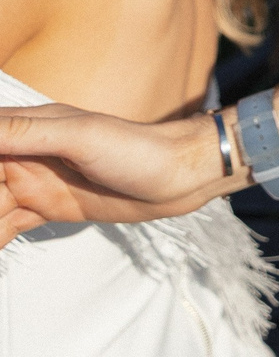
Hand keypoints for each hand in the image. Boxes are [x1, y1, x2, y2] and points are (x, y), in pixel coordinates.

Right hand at [0, 106, 224, 243]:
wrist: (182, 177)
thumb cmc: (138, 148)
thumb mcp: (79, 137)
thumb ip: (25, 132)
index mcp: (26, 128)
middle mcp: (23, 153)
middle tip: (2, 210)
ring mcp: (33, 181)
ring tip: (2, 228)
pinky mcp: (46, 206)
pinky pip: (3, 224)